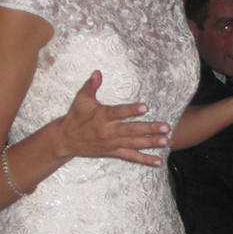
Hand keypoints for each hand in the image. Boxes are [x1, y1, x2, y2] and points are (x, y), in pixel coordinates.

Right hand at [55, 71, 170, 165]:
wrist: (65, 140)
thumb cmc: (75, 117)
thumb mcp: (81, 100)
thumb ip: (91, 86)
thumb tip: (98, 72)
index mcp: (102, 116)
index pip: (119, 113)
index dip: (131, 110)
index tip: (145, 107)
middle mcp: (109, 131)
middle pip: (131, 130)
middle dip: (149, 129)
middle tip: (166, 127)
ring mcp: (112, 143)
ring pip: (134, 144)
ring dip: (151, 143)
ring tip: (166, 140)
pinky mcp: (113, 152)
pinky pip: (131, 157)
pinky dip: (144, 160)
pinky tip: (158, 161)